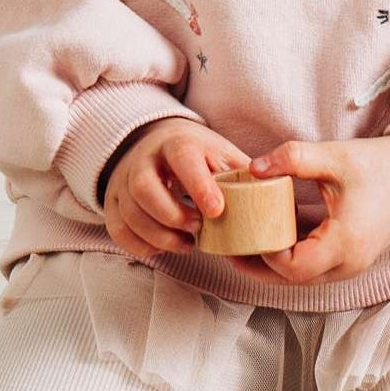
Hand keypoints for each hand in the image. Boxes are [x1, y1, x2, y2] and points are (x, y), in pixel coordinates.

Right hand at [101, 117, 253, 260]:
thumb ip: (243, 174)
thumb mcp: (222, 154)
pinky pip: (118, 228)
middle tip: (196, 229)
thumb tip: (275, 198)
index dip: (198, 186)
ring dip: (159, 235)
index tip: (216, 211)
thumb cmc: (198, 156)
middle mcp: (145, 159)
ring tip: (186, 244)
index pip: (182, 159)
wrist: (156, 144)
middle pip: (144, 188)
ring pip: (130, 212)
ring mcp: (124, 180)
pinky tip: (163, 246)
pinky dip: (141, 244)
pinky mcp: (114, 200)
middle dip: (171, 216)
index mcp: (177, 143)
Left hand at [221, 133, 389, 287]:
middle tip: (228, 244)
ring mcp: (350, 265)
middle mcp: (349, 263)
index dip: (264, 254)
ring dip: (272, 262)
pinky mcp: (349, 258)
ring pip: (301, 276)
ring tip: (242, 240)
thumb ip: (292, 159)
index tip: (243, 230)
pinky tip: (268, 234)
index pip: (293, 267)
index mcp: (345, 243)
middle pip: (292, 279)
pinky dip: (289, 255)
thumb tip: (251, 169)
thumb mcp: (333, 156)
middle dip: (259, 265)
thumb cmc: (379, 165)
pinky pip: (312, 266)